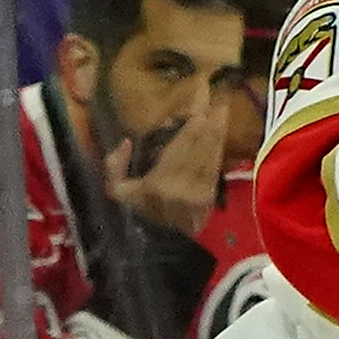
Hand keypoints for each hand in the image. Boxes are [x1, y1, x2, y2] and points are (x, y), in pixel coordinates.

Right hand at [95, 106, 221, 230]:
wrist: (163, 242)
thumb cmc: (138, 212)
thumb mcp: (116, 191)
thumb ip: (115, 166)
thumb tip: (126, 142)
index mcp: (159, 183)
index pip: (180, 146)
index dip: (192, 122)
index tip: (199, 103)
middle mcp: (183, 187)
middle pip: (200, 146)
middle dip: (210, 120)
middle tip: (218, 96)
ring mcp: (200, 193)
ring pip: (211, 154)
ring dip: (219, 130)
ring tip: (223, 108)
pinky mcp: (211, 197)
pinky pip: (215, 166)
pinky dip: (219, 146)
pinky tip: (221, 131)